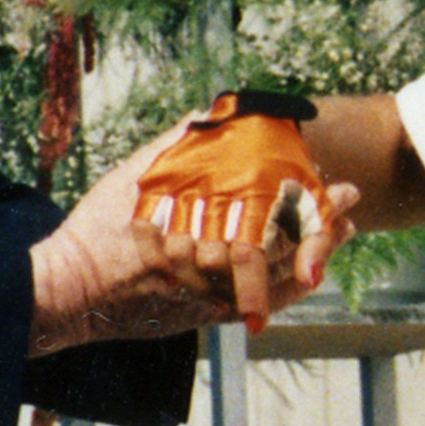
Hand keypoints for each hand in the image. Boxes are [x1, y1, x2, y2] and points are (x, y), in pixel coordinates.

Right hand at [29, 126, 355, 351]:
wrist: (72, 290)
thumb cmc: (98, 229)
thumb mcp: (135, 174)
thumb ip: (178, 143)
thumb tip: (212, 111)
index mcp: (205, 221)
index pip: (278, 207)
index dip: (314, 198)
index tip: (341, 185)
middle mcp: (216, 259)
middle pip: (287, 240)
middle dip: (325, 220)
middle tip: (352, 200)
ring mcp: (215, 291)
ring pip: (280, 273)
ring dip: (315, 251)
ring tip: (344, 232)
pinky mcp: (206, 314)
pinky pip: (260, 304)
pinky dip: (288, 289)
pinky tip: (307, 276)